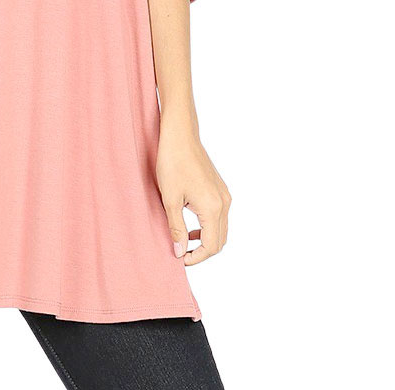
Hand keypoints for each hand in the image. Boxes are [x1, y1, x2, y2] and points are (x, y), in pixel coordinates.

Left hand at [155, 118, 230, 265]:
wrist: (180, 135)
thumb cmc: (172, 163)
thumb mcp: (170, 199)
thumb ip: (176, 229)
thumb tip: (179, 253)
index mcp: (213, 207)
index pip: (211, 245)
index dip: (196, 257)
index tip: (180, 259)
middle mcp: (224, 203)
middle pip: (220, 240)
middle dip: (202, 251)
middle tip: (181, 253)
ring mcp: (224, 195)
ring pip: (221, 228)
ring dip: (205, 239)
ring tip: (183, 240)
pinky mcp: (220, 189)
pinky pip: (219, 216)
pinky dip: (208, 225)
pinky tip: (189, 223)